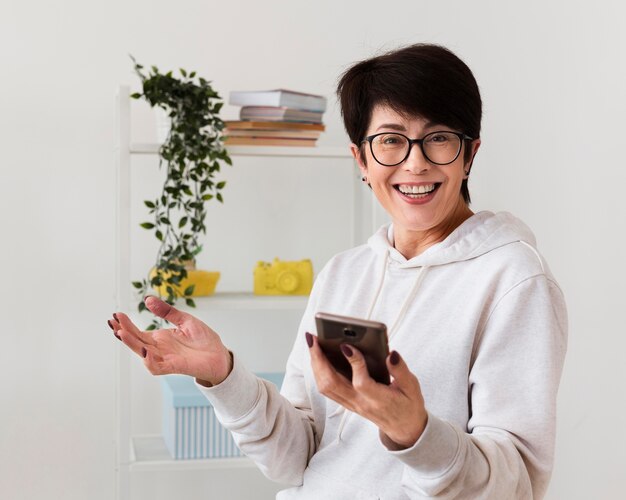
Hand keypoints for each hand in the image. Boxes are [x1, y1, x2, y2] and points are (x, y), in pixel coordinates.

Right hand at [107, 296, 231, 385]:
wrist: (219, 355)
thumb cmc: (203, 340)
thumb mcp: (185, 320)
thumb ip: (167, 312)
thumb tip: (148, 299)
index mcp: (161, 338)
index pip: (138, 332)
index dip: (126, 325)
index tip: (116, 315)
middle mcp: (160, 349)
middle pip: (136, 342)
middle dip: (123, 333)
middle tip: (113, 322)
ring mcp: (166, 358)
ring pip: (143, 354)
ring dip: (132, 345)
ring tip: (122, 333)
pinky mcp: (175, 366)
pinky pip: (158, 366)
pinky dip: (150, 360)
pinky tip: (145, 351)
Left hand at [307, 333, 426, 449]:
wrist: (404, 429)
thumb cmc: (408, 405)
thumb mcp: (412, 387)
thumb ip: (401, 370)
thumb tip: (391, 354)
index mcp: (378, 399)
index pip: (361, 382)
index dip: (353, 363)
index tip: (347, 345)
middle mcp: (360, 403)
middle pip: (332, 384)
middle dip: (320, 360)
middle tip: (314, 338)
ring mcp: (351, 404)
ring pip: (325, 386)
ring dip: (316, 364)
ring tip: (313, 342)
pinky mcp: (346, 402)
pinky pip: (327, 388)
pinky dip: (319, 371)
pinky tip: (318, 355)